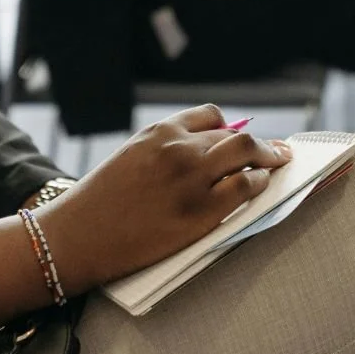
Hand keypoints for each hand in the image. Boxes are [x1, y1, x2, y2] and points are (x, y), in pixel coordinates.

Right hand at [29, 105, 292, 290]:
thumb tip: (207, 153)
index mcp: (159, 131)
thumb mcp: (131, 158)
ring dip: (268, 159)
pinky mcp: (201, 211)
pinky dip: (259, 184)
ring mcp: (192, 179)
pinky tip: (261, 187)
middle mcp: (179, 148)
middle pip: (235, 137)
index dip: (232, 129)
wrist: (76, 235)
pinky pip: (245, 188)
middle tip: (278, 151)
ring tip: (278, 165)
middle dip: (262, 144)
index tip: (243, 137)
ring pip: (246, 155)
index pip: (211, 118)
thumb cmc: (99, 203)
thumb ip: (166, 151)